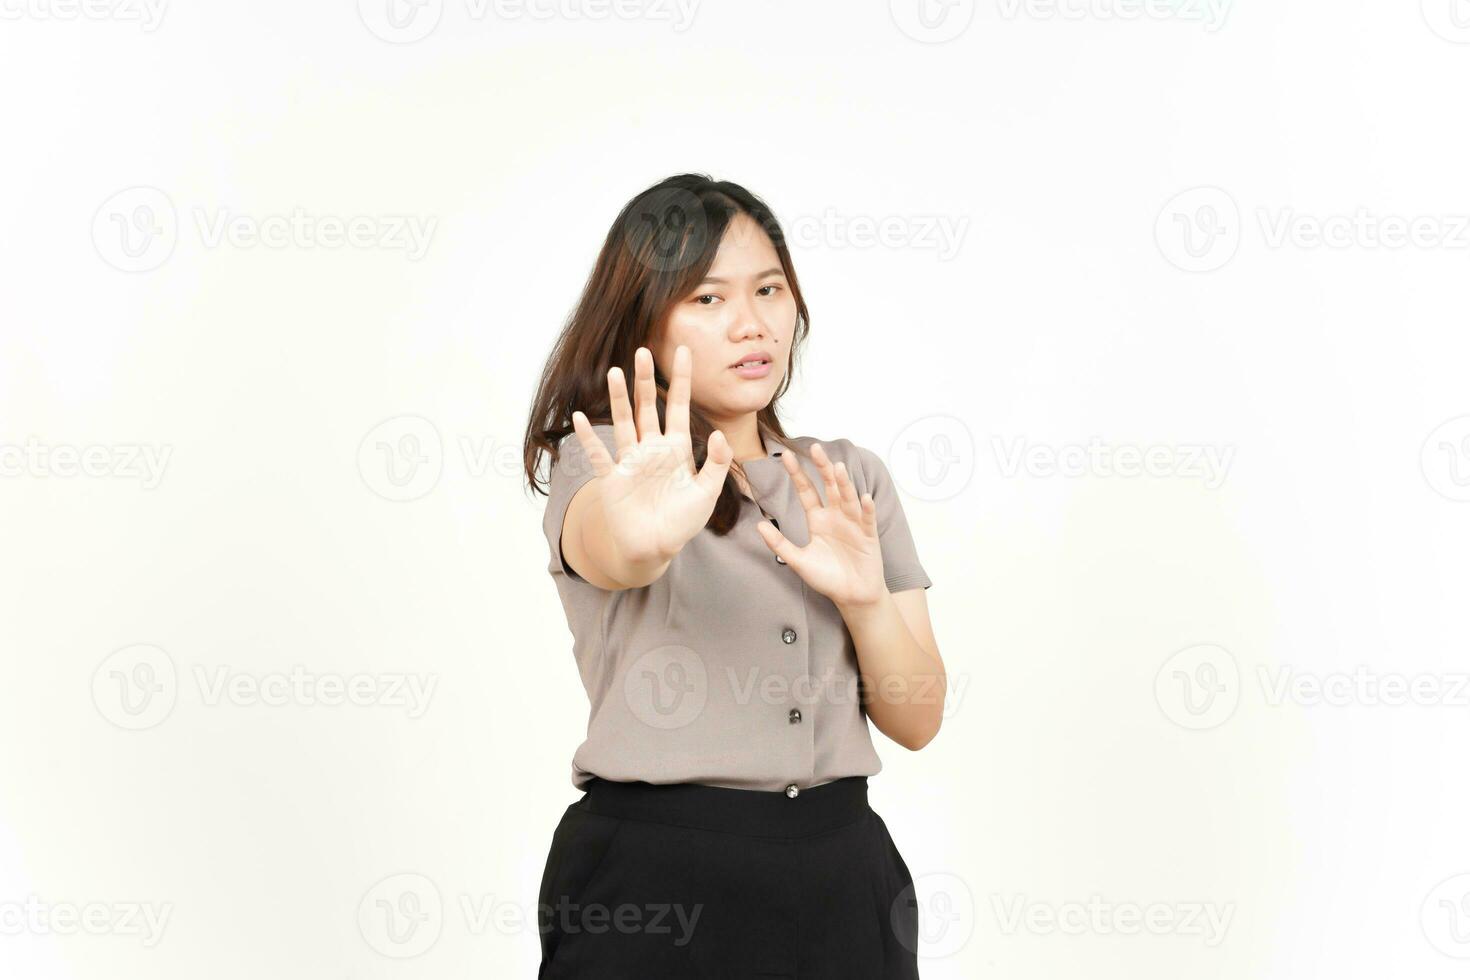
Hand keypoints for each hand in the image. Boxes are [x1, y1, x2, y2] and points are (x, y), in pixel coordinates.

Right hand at [571, 345, 732, 565]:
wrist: (654, 549)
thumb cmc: (681, 522)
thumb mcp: (707, 492)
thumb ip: (716, 463)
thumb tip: (719, 433)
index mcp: (677, 448)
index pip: (679, 406)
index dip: (682, 379)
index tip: (684, 351)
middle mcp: (652, 448)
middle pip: (648, 407)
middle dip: (645, 380)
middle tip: (643, 351)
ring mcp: (630, 461)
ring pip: (623, 423)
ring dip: (619, 399)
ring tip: (614, 372)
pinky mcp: (612, 479)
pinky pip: (598, 454)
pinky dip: (589, 437)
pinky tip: (580, 417)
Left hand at [755, 443, 886, 608]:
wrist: (852, 596)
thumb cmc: (827, 578)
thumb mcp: (799, 561)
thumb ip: (780, 544)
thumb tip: (758, 525)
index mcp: (818, 519)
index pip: (807, 491)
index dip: (798, 474)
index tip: (786, 456)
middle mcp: (836, 516)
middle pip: (829, 486)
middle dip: (822, 468)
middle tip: (815, 448)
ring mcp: (853, 523)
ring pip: (848, 498)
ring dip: (844, 483)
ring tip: (837, 468)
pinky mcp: (868, 536)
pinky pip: (867, 519)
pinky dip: (866, 509)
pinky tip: (863, 498)